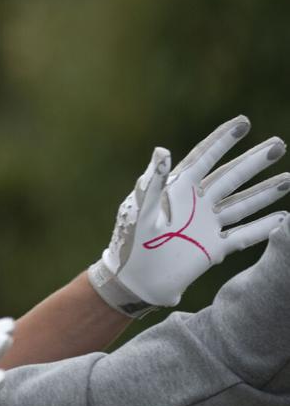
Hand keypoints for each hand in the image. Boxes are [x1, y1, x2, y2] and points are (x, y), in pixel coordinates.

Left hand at [89, 116, 289, 314]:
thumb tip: (162, 150)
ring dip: (265, 192)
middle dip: (254, 161)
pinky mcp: (214, 249)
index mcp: (176, 191)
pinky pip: (244, 235)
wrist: (134, 283)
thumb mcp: (140, 211)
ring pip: (242, 203)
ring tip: (288, 179)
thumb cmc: (130, 244)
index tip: (243, 122)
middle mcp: (196, 204)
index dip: (222, 140)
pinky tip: (285, 219)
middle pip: (230, 177)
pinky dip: (264, 228)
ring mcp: (206, 225)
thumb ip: (152, 183)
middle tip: (279, 144)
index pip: (204, 159)